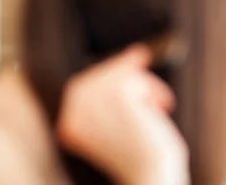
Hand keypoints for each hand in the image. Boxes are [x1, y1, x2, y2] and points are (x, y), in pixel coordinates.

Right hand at [56, 44, 188, 184]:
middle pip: (103, 72)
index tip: (134, 66)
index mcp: (67, 123)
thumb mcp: (121, 123)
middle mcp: (72, 110)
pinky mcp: (118, 91)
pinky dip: (155, 91)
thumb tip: (137, 53)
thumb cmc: (141, 153)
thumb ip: (116, 92)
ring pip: (124, 72)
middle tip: (155, 100)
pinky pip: (140, 76)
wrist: (152, 173)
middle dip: (133, 82)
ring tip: (156, 112)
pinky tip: (158, 112)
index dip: (111, 76)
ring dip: (147, 89)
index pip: (83, 84)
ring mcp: (93, 99)